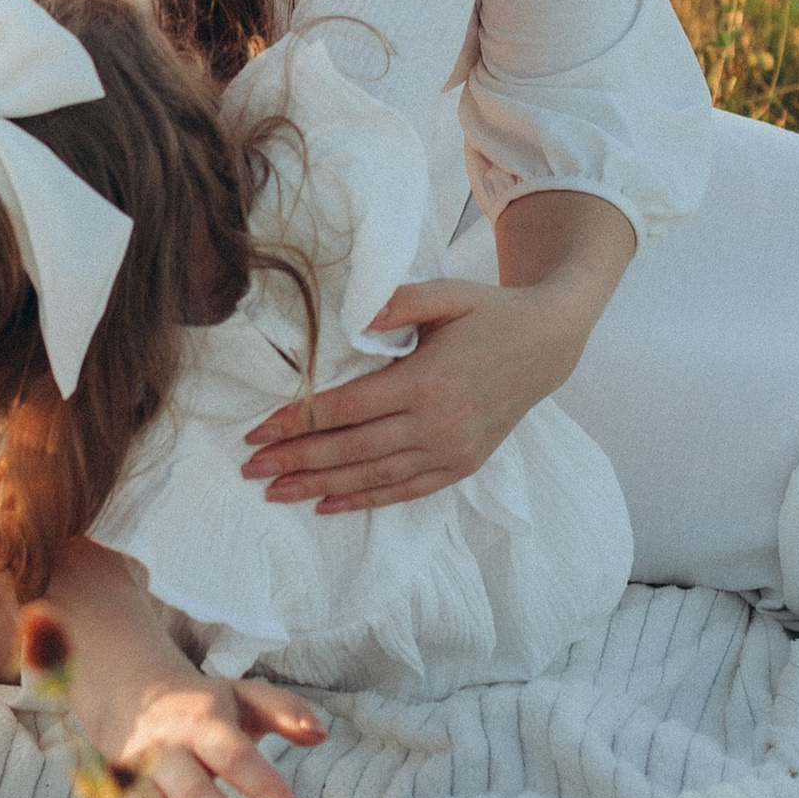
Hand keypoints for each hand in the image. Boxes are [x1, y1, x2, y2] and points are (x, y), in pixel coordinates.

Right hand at [72, 659, 326, 797]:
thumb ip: (285, 711)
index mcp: (202, 723)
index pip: (237, 758)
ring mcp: (135, 777)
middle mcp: (166, 750)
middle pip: (194, 793)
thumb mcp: (243, 696)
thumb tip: (322, 733)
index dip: (267, 792)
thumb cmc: (200, 706)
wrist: (127, 695)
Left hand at [243, 277, 580, 511]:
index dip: (297, 421)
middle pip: (351, 448)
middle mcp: (437, 424)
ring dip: (320, 485)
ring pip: (372, 476)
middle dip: (296, 459)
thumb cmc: (490, 314)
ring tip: (276, 493)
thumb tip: (358, 313)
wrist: (548, 345)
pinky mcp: (461, 466)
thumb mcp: (448, 293)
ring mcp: (450, 451)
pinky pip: (405, 491)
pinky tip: (328, 504)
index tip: (257, 432)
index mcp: (426, 381)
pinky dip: (365, 499)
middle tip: (250, 469)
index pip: (346, 408)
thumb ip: (400, 300)